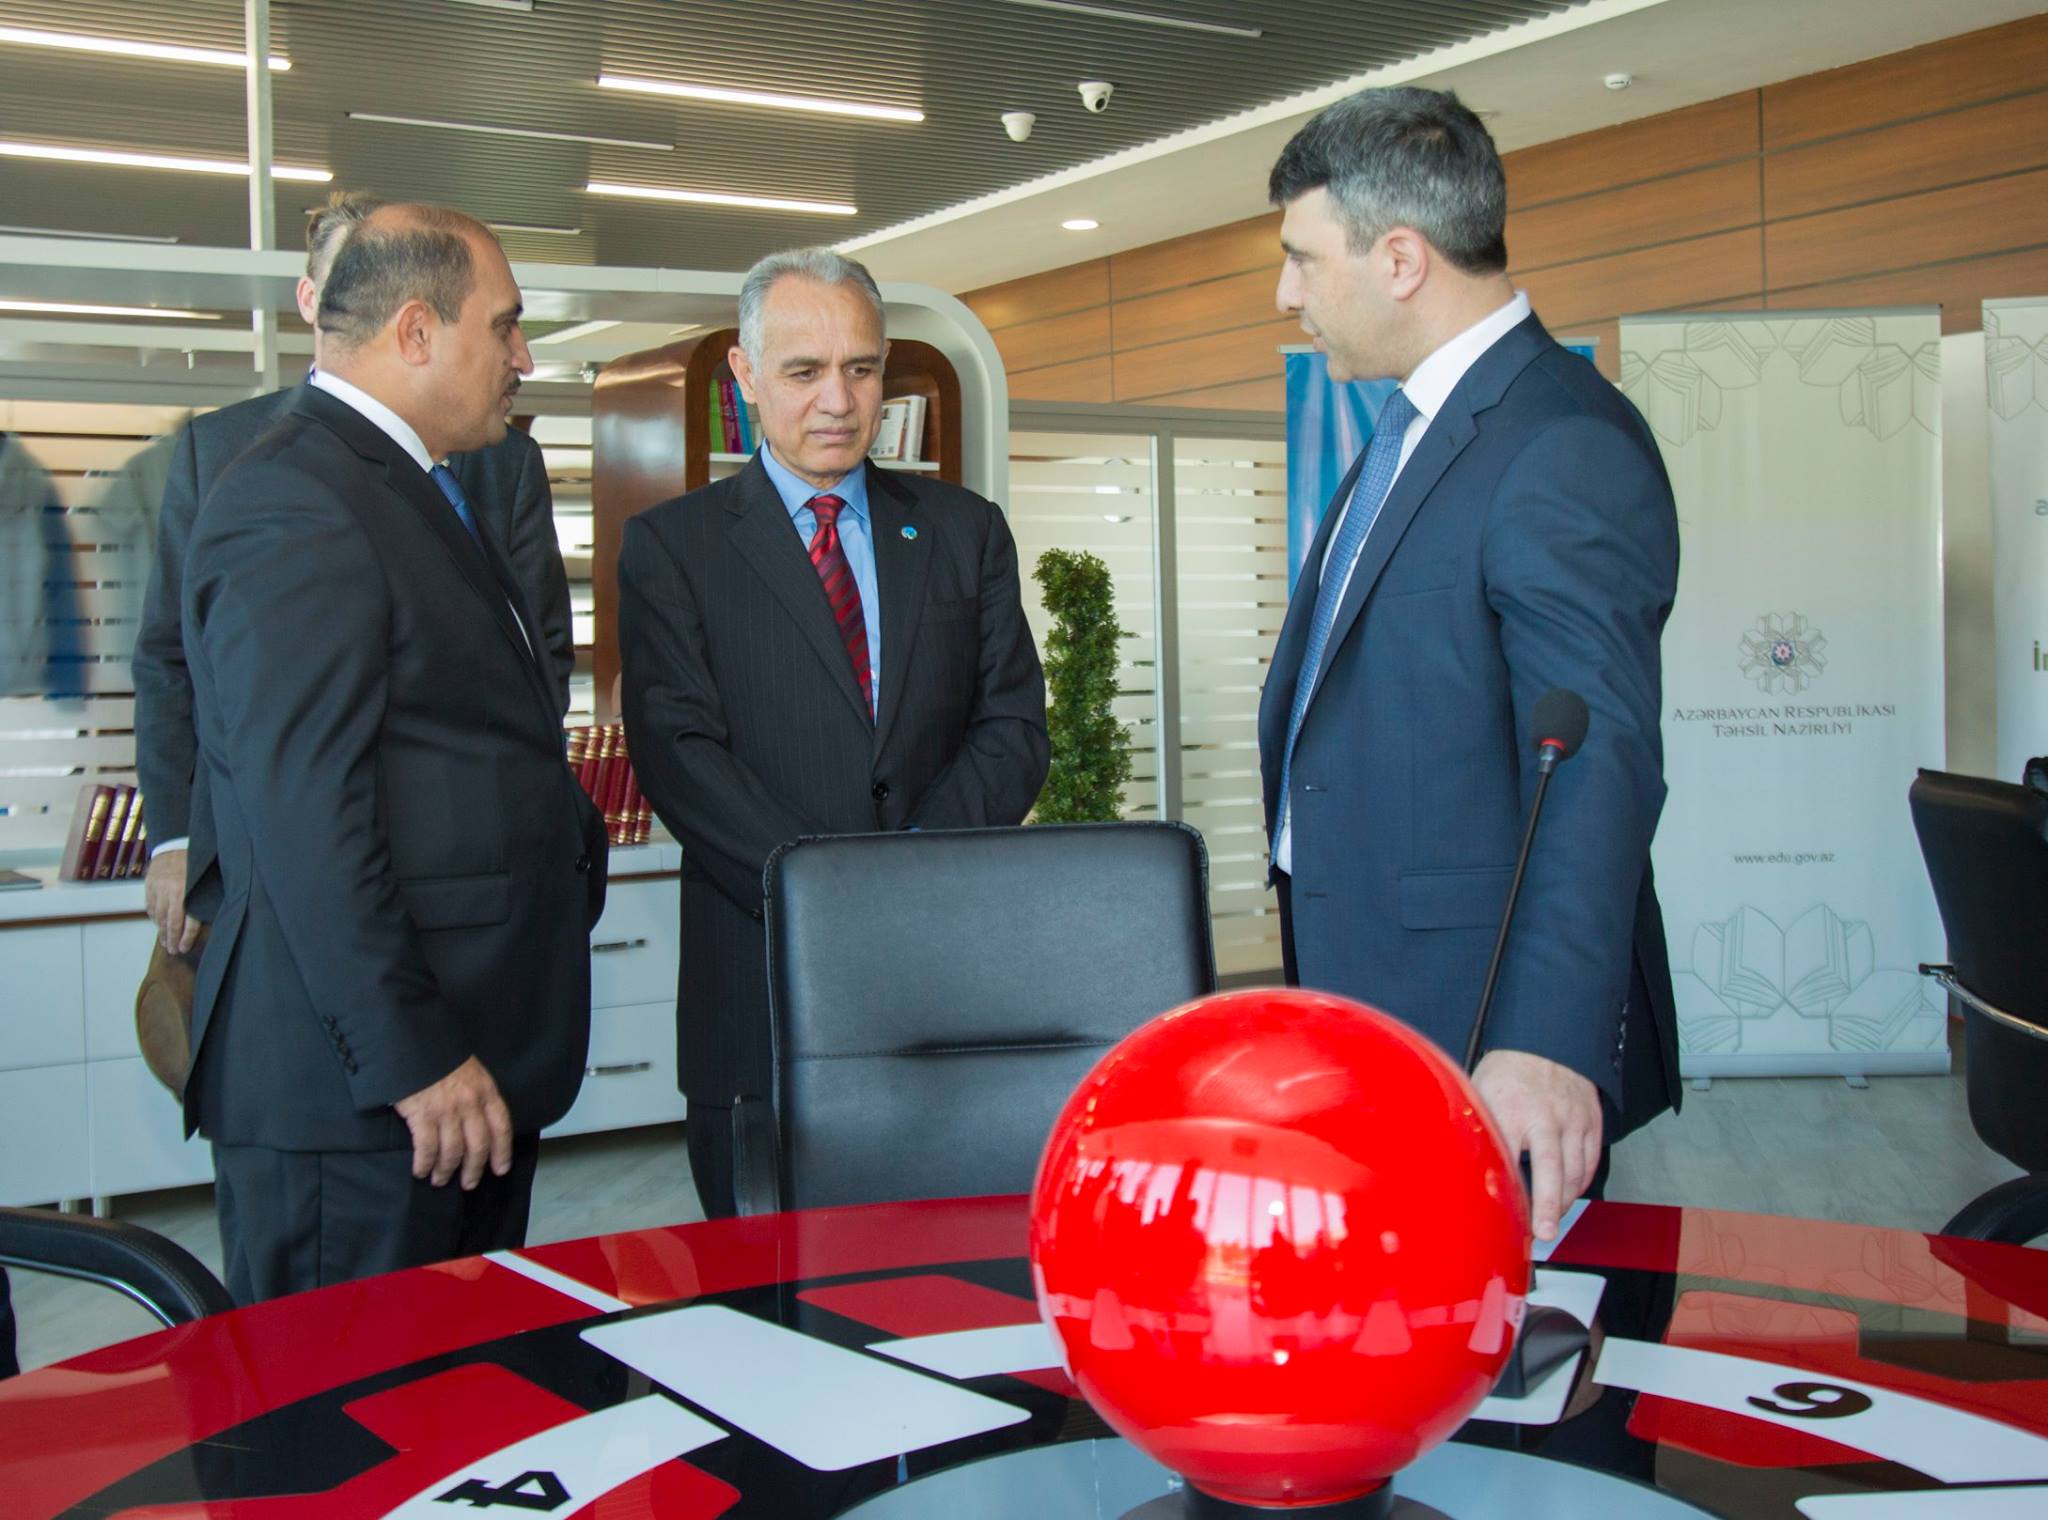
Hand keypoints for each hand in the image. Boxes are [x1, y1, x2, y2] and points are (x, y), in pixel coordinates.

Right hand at [143, 849, 203, 954]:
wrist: (175, 843)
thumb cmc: (196, 861)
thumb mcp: (206, 878)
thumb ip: (204, 897)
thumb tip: (209, 917)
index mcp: (188, 890)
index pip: (188, 920)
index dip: (187, 937)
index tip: (184, 948)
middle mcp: (172, 891)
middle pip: (171, 922)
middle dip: (172, 939)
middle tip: (173, 951)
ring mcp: (158, 889)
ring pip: (159, 916)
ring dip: (162, 931)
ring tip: (165, 942)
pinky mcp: (149, 886)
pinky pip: (150, 907)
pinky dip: (154, 917)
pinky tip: (158, 925)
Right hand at [393, 1056, 513, 1189]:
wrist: (414, 1041)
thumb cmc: (440, 1056)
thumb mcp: (470, 1070)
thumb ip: (477, 1095)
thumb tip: (478, 1121)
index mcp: (486, 1091)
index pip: (501, 1127)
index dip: (502, 1152)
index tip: (500, 1169)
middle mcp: (470, 1104)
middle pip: (478, 1146)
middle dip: (474, 1169)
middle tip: (469, 1183)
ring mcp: (446, 1111)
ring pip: (453, 1152)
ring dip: (447, 1171)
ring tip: (440, 1180)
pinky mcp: (422, 1115)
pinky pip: (427, 1148)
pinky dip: (424, 1164)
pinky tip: (421, 1171)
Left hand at [1471, 1049, 1601, 1242]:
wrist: (1543, 1042)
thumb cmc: (1505, 1075)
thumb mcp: (1478, 1097)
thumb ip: (1474, 1133)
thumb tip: (1454, 1168)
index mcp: (1510, 1111)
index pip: (1508, 1159)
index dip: (1508, 1191)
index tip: (1504, 1215)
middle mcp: (1545, 1117)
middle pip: (1551, 1170)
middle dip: (1548, 1206)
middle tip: (1544, 1232)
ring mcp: (1572, 1119)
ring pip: (1575, 1170)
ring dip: (1565, 1199)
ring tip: (1553, 1220)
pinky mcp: (1591, 1120)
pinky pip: (1590, 1160)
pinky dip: (1581, 1181)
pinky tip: (1569, 1194)